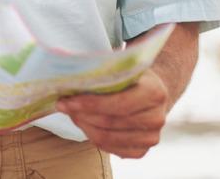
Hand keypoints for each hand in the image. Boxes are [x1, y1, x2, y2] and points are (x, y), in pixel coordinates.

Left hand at [55, 68, 169, 158]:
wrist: (151, 93)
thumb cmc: (131, 78)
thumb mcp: (122, 69)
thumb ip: (102, 74)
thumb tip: (68, 77)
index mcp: (154, 93)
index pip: (117, 103)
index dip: (88, 103)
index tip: (65, 99)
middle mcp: (157, 118)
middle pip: (108, 122)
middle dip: (81, 114)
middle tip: (63, 105)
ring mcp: (151, 137)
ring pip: (106, 138)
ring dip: (84, 125)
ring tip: (72, 113)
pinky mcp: (142, 151)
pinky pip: (109, 149)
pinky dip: (92, 136)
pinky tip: (85, 124)